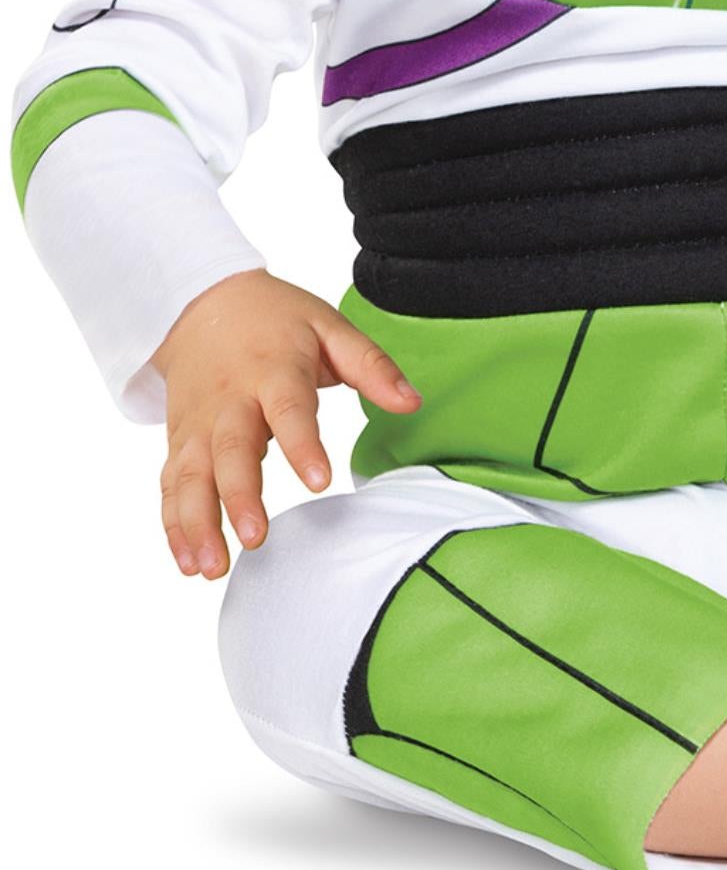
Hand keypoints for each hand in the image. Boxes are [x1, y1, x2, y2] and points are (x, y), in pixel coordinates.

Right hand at [149, 267, 421, 580]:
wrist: (203, 301)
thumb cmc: (276, 320)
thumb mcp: (329, 327)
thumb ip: (371, 365)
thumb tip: (413, 402)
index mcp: (273, 370)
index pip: (289, 409)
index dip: (302, 445)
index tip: (319, 480)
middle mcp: (230, 401)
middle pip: (229, 450)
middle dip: (239, 496)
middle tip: (256, 537)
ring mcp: (198, 424)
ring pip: (191, 476)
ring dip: (197, 523)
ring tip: (212, 568)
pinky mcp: (179, 441)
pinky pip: (171, 485)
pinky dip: (174, 525)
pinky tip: (189, 562)